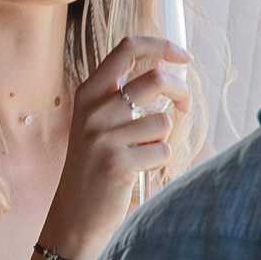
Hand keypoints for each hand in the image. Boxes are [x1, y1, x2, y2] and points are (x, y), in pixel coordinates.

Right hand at [40, 36, 193, 259]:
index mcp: (88, 93)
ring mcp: (102, 137)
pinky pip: (161, 151)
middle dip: (181, 92)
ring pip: (163, 122)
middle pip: (156, 79)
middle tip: (185, 106)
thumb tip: (163, 64)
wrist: (75, 214)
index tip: (183, 55)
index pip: (128, 49)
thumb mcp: (100, 123)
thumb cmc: (94, 166)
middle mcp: (92, 110)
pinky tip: (137, 171)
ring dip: (161, 139)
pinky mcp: (116, 163)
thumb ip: (124, 93)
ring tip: (141, 154)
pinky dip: (158, 162)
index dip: (161, 46)